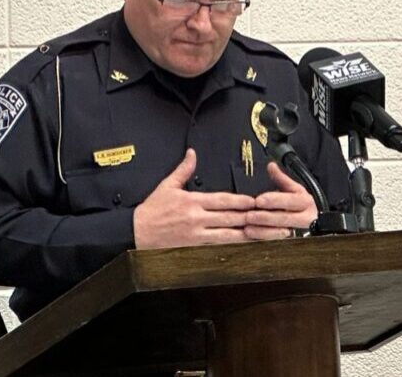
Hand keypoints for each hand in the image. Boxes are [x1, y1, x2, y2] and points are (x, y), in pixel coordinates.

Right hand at [133, 149, 256, 248]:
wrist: (136, 233)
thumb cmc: (151, 211)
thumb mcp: (167, 186)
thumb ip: (183, 170)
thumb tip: (192, 154)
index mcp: (192, 202)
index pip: (222, 201)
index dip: (240, 201)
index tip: (254, 200)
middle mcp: (197, 219)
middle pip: (229, 218)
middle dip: (249, 217)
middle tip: (265, 216)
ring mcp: (196, 235)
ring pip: (227, 235)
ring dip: (245, 234)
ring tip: (260, 233)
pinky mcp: (194, 247)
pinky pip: (216, 247)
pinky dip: (231, 246)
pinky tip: (242, 246)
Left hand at [244, 162, 316, 240]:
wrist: (309, 219)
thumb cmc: (298, 203)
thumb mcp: (292, 188)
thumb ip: (280, 178)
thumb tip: (271, 166)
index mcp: (305, 202)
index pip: (291, 201)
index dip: (275, 200)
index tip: (259, 200)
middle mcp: (305, 218)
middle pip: (285, 219)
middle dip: (266, 217)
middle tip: (249, 216)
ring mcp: (299, 231)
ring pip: (281, 233)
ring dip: (263, 230)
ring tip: (247, 228)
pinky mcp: (292, 241)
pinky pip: (277, 242)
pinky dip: (263, 239)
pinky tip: (252, 235)